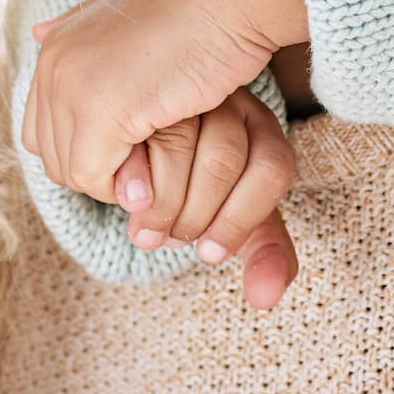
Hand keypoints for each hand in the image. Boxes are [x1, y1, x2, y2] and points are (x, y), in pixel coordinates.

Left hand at [25, 0, 310, 204]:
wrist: (230, 1)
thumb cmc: (195, 12)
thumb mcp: (127, 11)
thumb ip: (83, 31)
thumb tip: (36, 31)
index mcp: (56, 46)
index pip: (42, 130)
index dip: (84, 147)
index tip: (130, 143)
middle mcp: (52, 65)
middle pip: (53, 156)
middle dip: (98, 167)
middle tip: (147, 154)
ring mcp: (71, 87)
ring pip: (72, 172)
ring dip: (115, 177)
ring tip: (156, 154)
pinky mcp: (99, 112)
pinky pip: (95, 178)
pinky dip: (127, 183)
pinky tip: (159, 161)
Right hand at [115, 93, 298, 306]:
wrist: (144, 159)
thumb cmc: (199, 194)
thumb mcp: (234, 219)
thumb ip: (261, 252)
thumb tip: (265, 298)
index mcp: (260, 128)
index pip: (270, 168)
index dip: (240, 220)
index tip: (209, 253)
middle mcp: (226, 101)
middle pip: (224, 158)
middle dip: (194, 214)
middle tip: (168, 237)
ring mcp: (177, 94)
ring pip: (178, 142)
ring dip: (161, 200)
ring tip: (144, 222)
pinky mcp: (128, 96)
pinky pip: (132, 138)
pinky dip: (130, 176)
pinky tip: (123, 195)